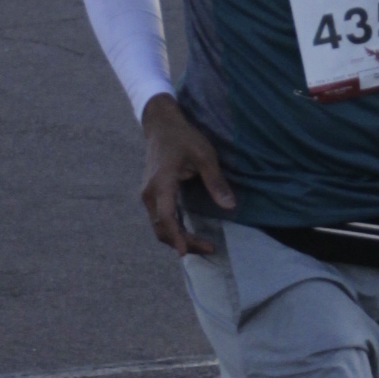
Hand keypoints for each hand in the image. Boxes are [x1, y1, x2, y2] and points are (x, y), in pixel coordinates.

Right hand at [139, 94, 234, 254]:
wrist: (161, 125)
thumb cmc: (183, 137)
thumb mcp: (204, 155)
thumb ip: (215, 181)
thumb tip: (229, 206)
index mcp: (161, 183)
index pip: (165, 216)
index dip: (176, 236)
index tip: (185, 251)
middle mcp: (149, 193)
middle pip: (162, 228)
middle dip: (183, 242)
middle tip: (210, 248)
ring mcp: (148, 196)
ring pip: (159, 226)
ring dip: (178, 239)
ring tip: (204, 245)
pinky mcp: (152, 196)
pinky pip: (160, 219)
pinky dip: (174, 230)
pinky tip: (190, 235)